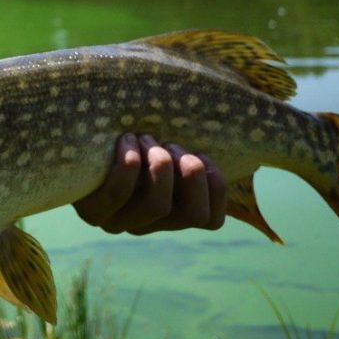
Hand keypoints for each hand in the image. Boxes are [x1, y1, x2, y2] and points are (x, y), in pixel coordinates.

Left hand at [73, 133, 226, 234]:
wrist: (73, 130)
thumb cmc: (128, 126)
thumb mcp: (163, 131)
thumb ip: (191, 133)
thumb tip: (264, 114)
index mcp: (172, 211)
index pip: (211, 219)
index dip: (216, 185)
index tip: (202, 152)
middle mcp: (147, 224)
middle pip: (189, 213)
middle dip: (188, 171)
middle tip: (171, 143)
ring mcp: (119, 222)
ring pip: (157, 207)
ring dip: (159, 166)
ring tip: (147, 138)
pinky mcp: (91, 212)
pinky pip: (117, 196)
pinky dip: (127, 165)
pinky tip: (125, 141)